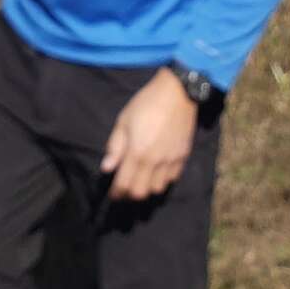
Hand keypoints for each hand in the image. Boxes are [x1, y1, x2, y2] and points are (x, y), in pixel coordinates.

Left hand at [102, 69, 198, 200]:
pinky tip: (157, 172)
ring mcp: (171, 160)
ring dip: (147, 188)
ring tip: (141, 180)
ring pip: (158, 189)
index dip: (116, 193)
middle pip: (141, 192)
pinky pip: (172, 178)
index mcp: (137, 152)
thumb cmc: (145, 104)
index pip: (124, 184)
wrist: (177, 93)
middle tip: (124, 189)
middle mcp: (154, 161)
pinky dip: (163, 180)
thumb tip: (107, 168)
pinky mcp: (183, 156)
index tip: (112, 194)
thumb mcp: (123, 121)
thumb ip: (115, 147)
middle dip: (130, 195)